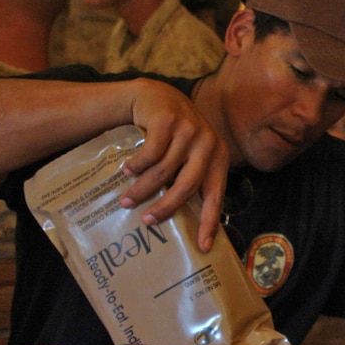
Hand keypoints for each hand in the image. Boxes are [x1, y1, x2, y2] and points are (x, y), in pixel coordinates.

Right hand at [119, 78, 229, 251]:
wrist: (155, 97)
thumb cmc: (173, 137)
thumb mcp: (189, 156)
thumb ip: (191, 179)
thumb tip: (187, 226)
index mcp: (219, 157)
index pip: (215, 195)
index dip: (210, 222)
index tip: (203, 247)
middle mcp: (209, 143)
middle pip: (187, 186)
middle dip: (166, 207)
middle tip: (147, 222)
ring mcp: (189, 129)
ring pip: (164, 171)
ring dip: (142, 189)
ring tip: (126, 201)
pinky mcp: (169, 119)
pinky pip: (150, 153)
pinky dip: (136, 165)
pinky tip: (126, 170)